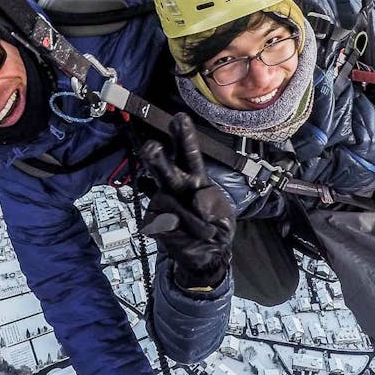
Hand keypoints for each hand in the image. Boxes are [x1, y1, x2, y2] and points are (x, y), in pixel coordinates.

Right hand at [139, 114, 234, 289]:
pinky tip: (187, 235)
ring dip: (191, 220)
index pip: (189, 154)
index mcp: (196, 178)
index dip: (184, 136)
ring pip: (167, 201)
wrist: (206, 256)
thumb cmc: (215, 228)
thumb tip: (195, 199)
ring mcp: (162, 201)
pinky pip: (165, 223)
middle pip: (164, 167)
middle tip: (151, 148)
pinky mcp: (154, 219)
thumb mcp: (224, 216)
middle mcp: (175, 185)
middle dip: (157, 158)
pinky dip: (182, 232)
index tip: (179, 118)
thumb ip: (212, 205)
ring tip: (205, 232)